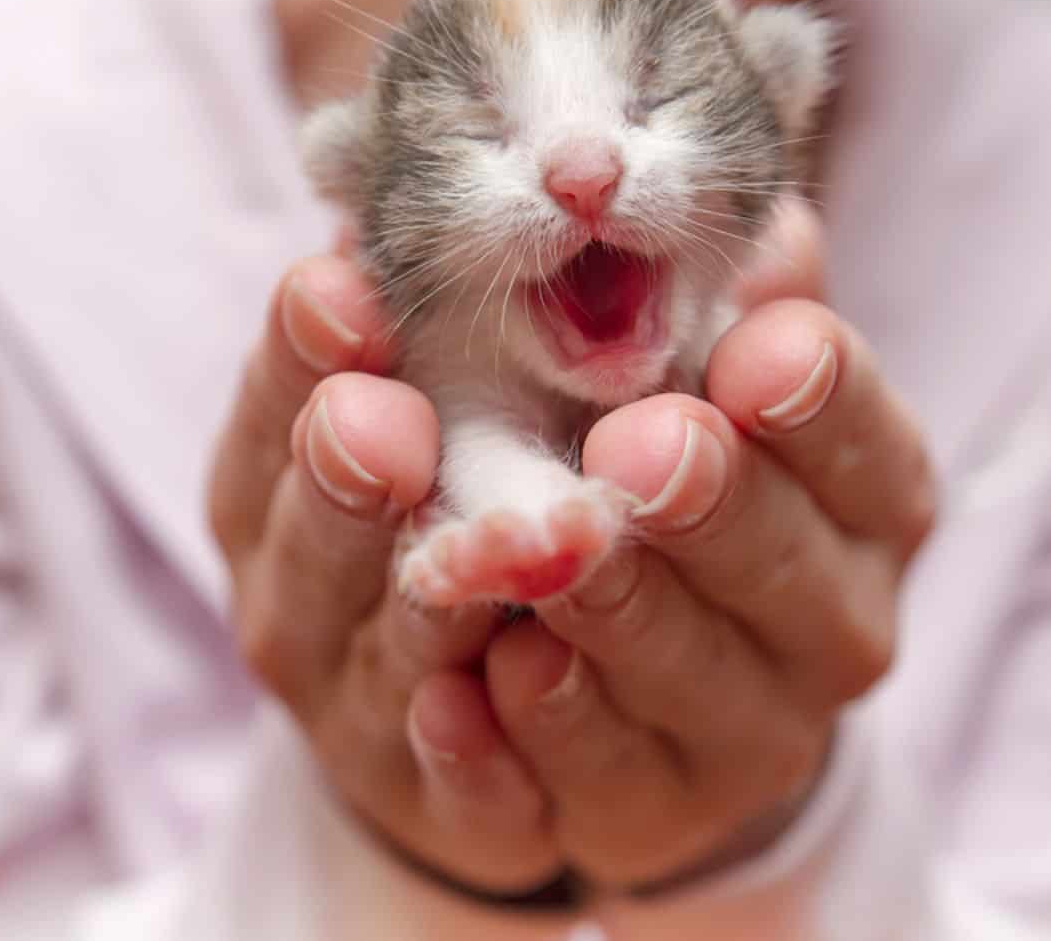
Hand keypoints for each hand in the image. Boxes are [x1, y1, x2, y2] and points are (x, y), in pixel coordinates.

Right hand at [207, 249, 567, 893]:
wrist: (560, 706)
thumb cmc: (545, 498)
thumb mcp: (552, 405)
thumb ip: (617, 319)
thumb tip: (772, 232)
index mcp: (304, 478)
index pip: (279, 410)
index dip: (298, 356)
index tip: (342, 285)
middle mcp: (321, 604)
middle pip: (317, 550)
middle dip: (347, 486)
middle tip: (383, 422)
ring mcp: (379, 722)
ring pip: (399, 669)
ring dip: (437, 611)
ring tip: (505, 547)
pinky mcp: (467, 819)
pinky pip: (470, 799)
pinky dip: (476, 764)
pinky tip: (496, 706)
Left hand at [477, 204, 936, 889]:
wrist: (583, 673)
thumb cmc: (620, 469)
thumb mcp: (652, 373)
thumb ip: (681, 302)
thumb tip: (761, 224)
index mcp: (854, 497)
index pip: (867, 445)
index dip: (820, 401)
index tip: (757, 354)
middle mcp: (823, 625)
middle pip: (780, 572)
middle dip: (708, 507)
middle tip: (637, 450)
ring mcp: (732, 740)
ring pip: (673, 685)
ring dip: (599, 618)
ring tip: (531, 559)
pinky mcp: (631, 818)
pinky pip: (571, 792)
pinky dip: (509, 748)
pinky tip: (459, 695)